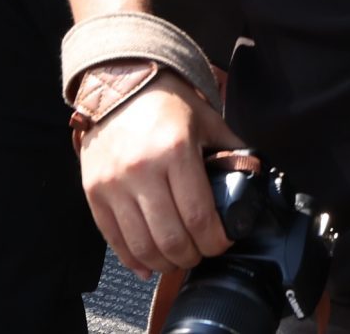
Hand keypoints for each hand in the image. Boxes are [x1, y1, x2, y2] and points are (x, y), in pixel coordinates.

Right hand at [78, 74, 244, 279]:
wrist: (119, 84)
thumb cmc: (167, 103)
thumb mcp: (206, 120)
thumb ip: (230, 149)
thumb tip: (254, 176)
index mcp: (175, 151)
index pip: (198, 215)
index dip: (215, 240)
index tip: (222, 242)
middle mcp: (142, 170)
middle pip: (171, 238)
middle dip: (192, 256)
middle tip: (201, 253)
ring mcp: (114, 184)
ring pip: (142, 246)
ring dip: (164, 263)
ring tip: (177, 259)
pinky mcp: (94, 193)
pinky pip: (114, 240)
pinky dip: (133, 260)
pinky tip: (148, 264)